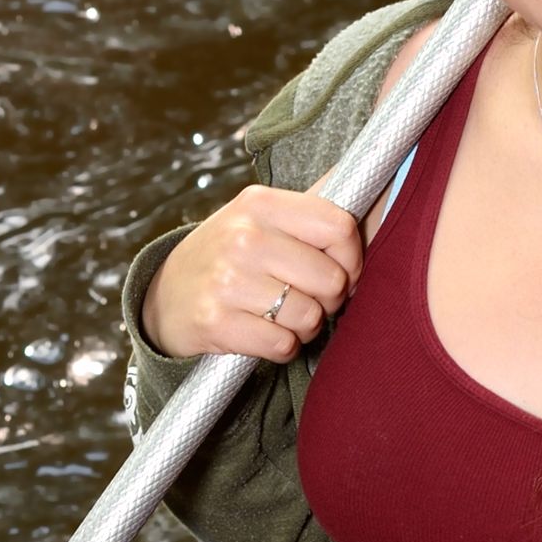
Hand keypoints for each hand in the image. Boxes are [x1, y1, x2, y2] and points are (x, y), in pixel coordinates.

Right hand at [140, 183, 365, 364]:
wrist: (165, 296)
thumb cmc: (228, 257)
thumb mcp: (260, 219)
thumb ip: (311, 214)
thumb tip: (377, 194)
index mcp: (261, 203)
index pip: (339, 228)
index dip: (352, 259)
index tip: (341, 270)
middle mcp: (244, 237)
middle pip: (331, 280)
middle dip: (329, 300)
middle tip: (307, 298)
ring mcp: (227, 280)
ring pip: (309, 317)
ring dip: (304, 327)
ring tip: (282, 316)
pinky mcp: (216, 322)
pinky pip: (282, 345)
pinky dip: (282, 347)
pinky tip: (264, 333)